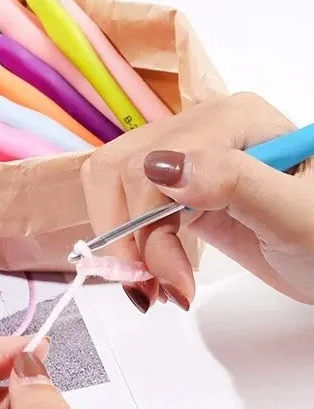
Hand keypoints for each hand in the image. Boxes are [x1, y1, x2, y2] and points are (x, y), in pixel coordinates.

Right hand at [80, 92, 313, 310]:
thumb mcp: (294, 212)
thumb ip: (233, 181)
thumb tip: (161, 167)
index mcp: (230, 120)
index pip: (148, 163)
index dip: (141, 222)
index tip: (166, 278)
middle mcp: (200, 132)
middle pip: (118, 172)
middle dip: (124, 236)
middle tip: (152, 288)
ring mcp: (186, 163)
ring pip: (114, 191)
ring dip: (121, 245)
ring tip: (153, 288)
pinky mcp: (179, 195)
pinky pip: (129, 212)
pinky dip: (131, 249)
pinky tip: (157, 277)